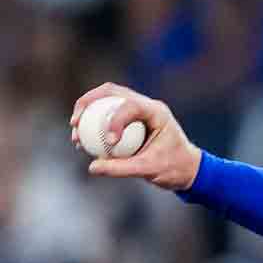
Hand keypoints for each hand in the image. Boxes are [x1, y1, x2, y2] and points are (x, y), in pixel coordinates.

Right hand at [70, 83, 202, 190]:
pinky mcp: (130, 119)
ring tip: (75, 134)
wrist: (187, 169)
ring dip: (86, 112)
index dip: (114, 120)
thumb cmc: (174, 168)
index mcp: (157, 112)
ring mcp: (137, 110)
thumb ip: (122, 169)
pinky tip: (81, 141)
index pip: (130, 105)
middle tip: (75, 123)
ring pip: (105, 100)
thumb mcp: (150, 170)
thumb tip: (92, 167)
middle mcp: (146, 105)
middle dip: (88, 103)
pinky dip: (92, 124)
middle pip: (110, 92)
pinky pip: (106, 115)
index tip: (109, 142)